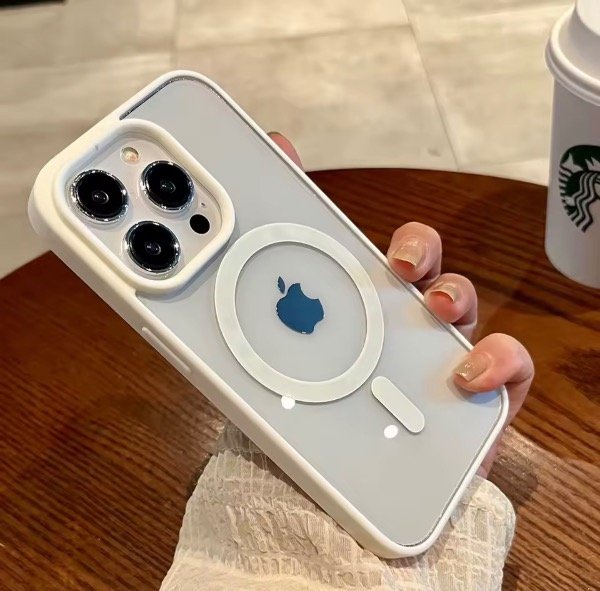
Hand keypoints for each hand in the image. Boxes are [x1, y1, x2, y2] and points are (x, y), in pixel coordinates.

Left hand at [268, 132, 533, 477]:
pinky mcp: (477, 397)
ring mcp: (436, 357)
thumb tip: (204, 243)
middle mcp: (393, 325)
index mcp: (344, 311)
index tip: (316, 181)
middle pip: (417, 264)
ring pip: (459, 299)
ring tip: (429, 304)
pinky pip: (508, 363)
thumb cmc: (297, 434)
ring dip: (451, 289)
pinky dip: (496, 356)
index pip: (354, 250)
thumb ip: (244, 308)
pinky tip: (464, 372)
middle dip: (413, 247)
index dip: (333, 211)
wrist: (324, 510)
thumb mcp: (257, 366)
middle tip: (393, 262)